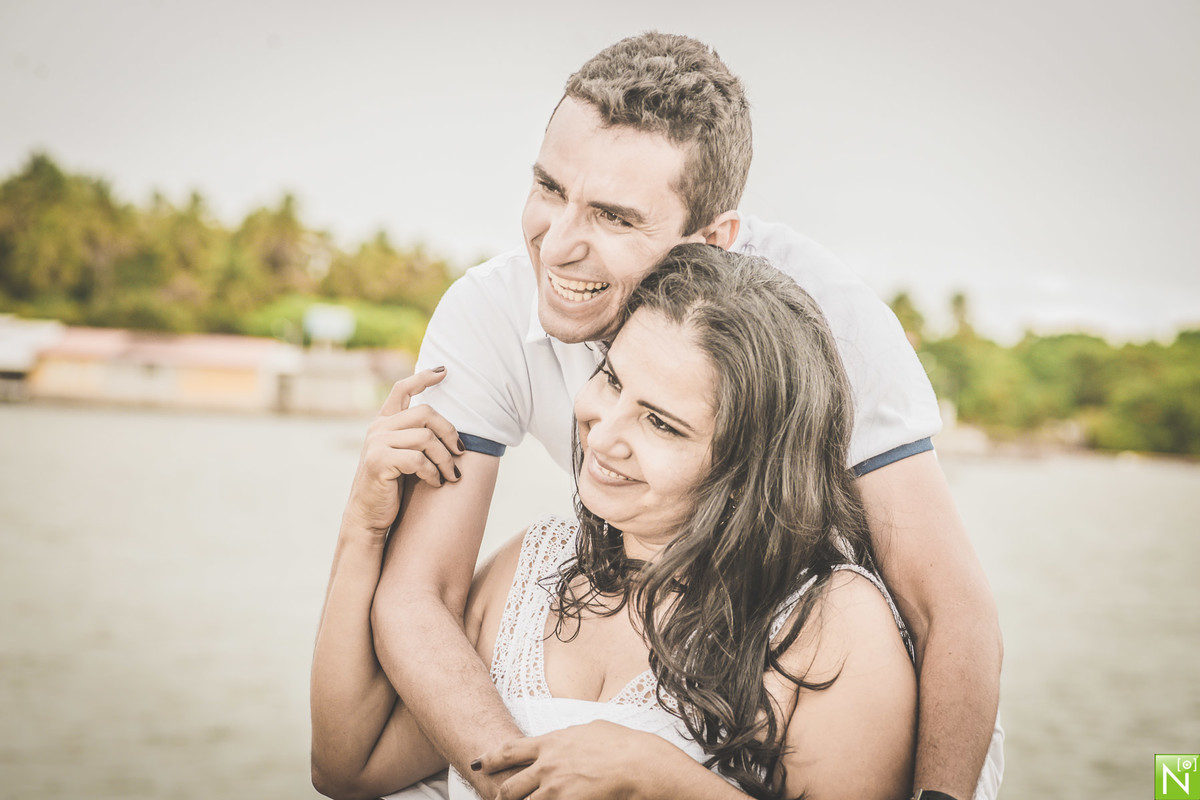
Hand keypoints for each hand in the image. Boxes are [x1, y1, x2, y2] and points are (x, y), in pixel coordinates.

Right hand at [342, 367, 464, 535]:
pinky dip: (433, 473)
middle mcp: (378, 428)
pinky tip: (436, 483)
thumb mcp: (402, 455)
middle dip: (449, 432)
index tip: (444, 371)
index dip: (423, 378)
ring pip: (426, 438)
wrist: (368, 516)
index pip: (402, 389)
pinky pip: (418, 460)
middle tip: (460, 452)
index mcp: (384, 422)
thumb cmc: (392, 487)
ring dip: (445, 458)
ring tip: (451, 475)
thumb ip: (415, 437)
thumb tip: (449, 428)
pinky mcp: (379, 462)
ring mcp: (377, 444)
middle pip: (426, 413)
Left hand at [474, 721, 672, 799]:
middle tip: (498, 799)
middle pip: (510, 786)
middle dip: (502, 796)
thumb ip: (573, 735)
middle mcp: (546, 764)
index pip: (509, 750)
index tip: (478, 764)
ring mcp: (553, 786)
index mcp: (551, 742)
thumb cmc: (620, 744)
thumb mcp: (591, 728)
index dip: (490, 758)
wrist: (635, 762)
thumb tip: (571, 735)